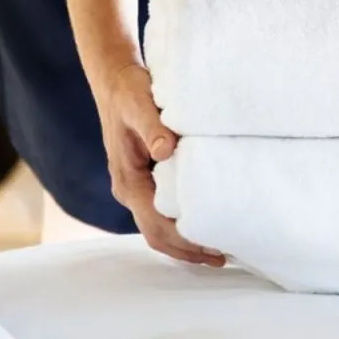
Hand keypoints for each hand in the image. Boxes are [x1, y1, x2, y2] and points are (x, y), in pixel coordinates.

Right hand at [95, 63, 225, 267]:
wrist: (115, 80)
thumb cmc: (129, 91)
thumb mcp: (140, 105)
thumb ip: (154, 128)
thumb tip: (167, 151)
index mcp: (128, 180)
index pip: (157, 224)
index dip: (185, 240)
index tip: (214, 247)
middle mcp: (130, 189)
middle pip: (158, 235)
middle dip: (188, 250)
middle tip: (223, 258)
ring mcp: (136, 186)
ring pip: (159, 227)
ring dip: (186, 241)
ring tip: (219, 248)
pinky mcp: (144, 179)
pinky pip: (161, 211)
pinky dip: (182, 224)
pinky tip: (204, 221)